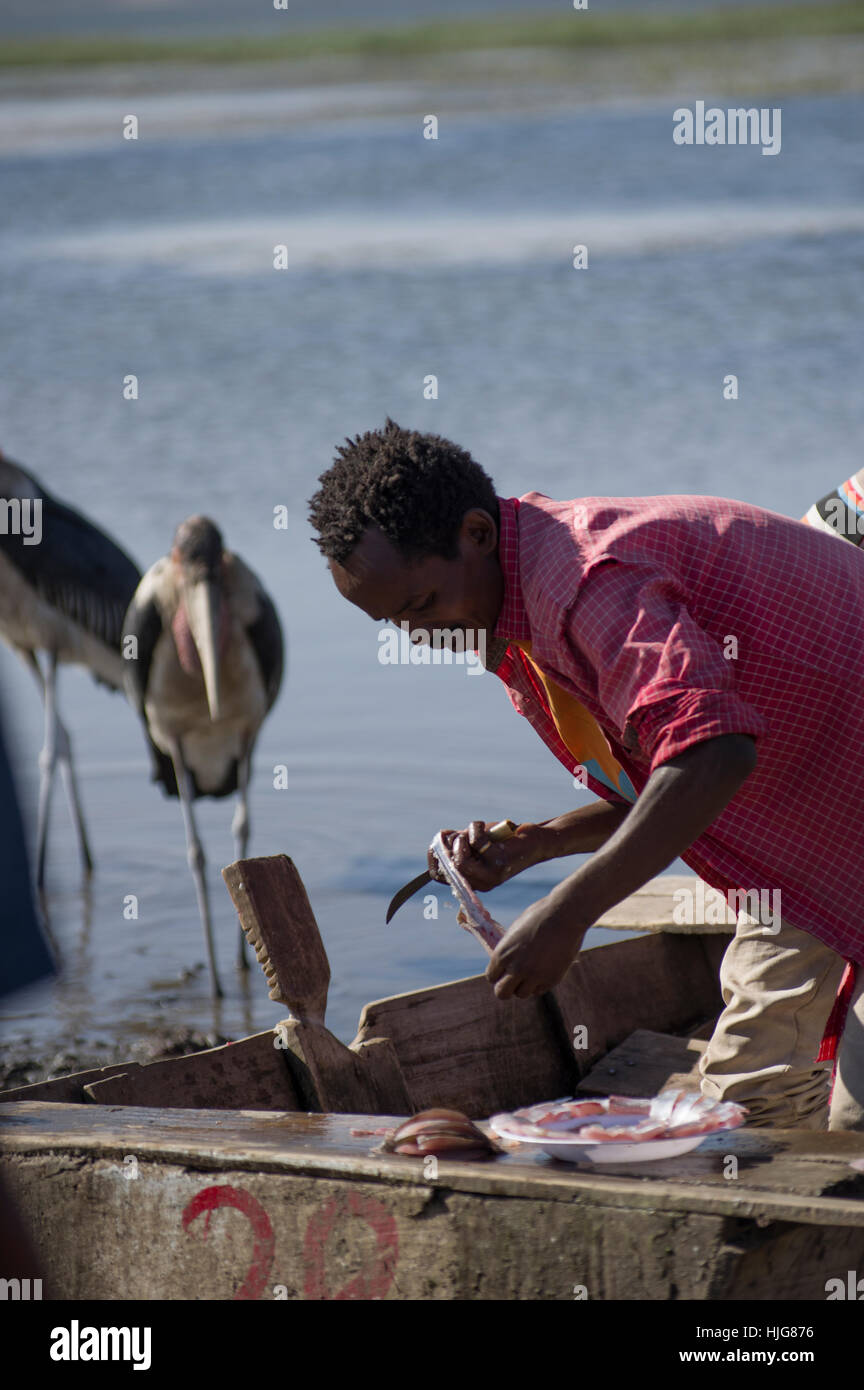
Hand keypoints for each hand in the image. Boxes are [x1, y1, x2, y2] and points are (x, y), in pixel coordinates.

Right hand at [427, 820, 546, 891]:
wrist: (535, 841)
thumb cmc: (503, 841)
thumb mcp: (476, 843)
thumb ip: (458, 844)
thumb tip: (439, 841)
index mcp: (473, 880)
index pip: (441, 877)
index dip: (433, 858)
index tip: (438, 841)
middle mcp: (481, 883)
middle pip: (449, 868)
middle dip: (449, 845)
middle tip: (459, 833)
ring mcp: (490, 875)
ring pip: (460, 861)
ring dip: (462, 839)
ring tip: (474, 831)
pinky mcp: (499, 862)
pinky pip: (475, 842)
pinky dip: (476, 827)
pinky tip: (488, 827)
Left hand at [486, 895, 588, 999]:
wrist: (565, 916)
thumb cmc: (539, 917)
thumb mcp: (516, 931)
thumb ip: (508, 950)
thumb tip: (504, 964)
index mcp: (502, 954)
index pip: (491, 977)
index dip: (498, 974)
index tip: (505, 971)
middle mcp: (516, 968)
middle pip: (501, 993)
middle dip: (506, 987)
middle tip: (514, 980)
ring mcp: (534, 976)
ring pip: (521, 994)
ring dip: (524, 985)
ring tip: (532, 971)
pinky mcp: (551, 980)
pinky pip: (539, 990)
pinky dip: (539, 984)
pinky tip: (544, 969)